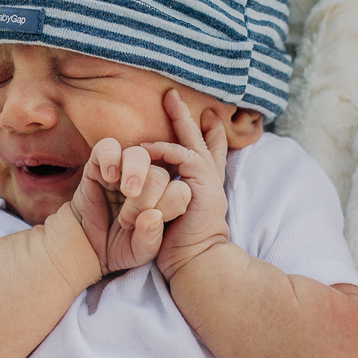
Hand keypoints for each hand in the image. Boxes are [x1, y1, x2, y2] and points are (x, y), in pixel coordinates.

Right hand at [69, 137, 191, 275]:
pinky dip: (111, 157)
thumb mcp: (140, 252)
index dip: (171, 203)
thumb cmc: (117, 249)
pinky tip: (109, 177)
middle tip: (129, 220)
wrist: (87, 249)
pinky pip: (107, 147)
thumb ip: (150, 238)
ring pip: (138, 154)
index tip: (154, 221)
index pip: (180, 189)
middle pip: (159, 173)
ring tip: (128, 191)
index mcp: (164, 198)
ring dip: (136, 172)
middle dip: (148, 197)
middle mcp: (146, 180)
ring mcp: (122, 171)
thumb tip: (154, 215)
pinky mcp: (98, 166)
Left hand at [155, 90, 231, 281]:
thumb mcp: (169, 216)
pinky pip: (182, 155)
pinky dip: (165, 148)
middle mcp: (209, 182)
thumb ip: (165, 199)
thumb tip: (151, 190)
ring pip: (194, 142)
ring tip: (169, 99)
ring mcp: (209, 181)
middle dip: (192, 117)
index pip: (207, 156)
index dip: (205, 137)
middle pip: (205, 141)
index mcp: (202, 189)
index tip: (205, 119)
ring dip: (180, 120)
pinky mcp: (203, 183)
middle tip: (180, 95)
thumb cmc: (178, 248)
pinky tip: (148, 147)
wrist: (195, 263)